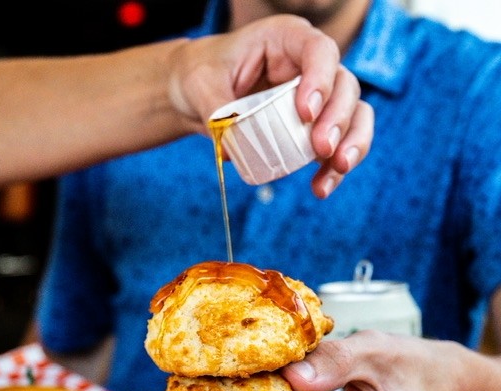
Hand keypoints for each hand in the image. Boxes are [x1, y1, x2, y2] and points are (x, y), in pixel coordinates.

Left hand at [169, 14, 372, 198]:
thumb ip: (216, 109)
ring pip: (354, 115)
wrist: (199, 93)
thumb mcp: (201, 84)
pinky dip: (334, 169)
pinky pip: (339, 146)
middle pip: (344, 86)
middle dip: (339, 120)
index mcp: (286, 39)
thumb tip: (230, 149)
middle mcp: (309, 65)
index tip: (305, 113)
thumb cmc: (202, 75)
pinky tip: (321, 187)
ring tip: (337, 168)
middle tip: (321, 148)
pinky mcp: (315, 128)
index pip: (319, 51)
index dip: (320, 80)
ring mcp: (318, 98)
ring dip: (352, 144)